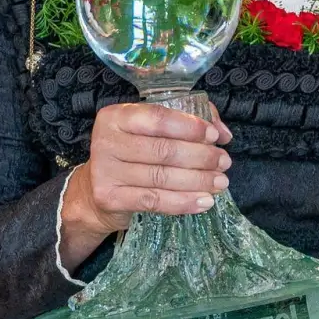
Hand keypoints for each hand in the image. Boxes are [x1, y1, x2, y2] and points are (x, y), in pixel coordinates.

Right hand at [65, 102, 232, 240]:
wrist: (95, 190)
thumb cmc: (131, 154)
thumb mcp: (151, 131)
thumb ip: (187, 123)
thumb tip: (222, 133)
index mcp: (116, 116)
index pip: (158, 118)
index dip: (190, 127)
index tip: (214, 136)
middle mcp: (106, 141)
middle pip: (163, 150)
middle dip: (201, 156)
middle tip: (223, 162)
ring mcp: (105, 171)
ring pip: (162, 177)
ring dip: (198, 180)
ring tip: (220, 182)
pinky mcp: (109, 198)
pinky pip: (155, 200)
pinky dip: (183, 202)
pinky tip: (204, 201)